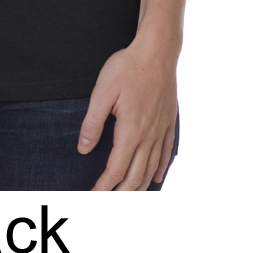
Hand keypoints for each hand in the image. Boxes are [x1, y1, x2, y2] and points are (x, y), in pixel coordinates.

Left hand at [77, 33, 178, 189]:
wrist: (157, 50)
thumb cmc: (127, 67)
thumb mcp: (102, 91)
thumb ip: (92, 122)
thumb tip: (84, 149)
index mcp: (131, 130)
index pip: (116, 169)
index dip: (104, 187)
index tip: (94, 196)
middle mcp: (149, 135)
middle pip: (136, 176)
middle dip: (122, 194)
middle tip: (109, 202)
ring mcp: (162, 128)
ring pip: (152, 168)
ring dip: (140, 186)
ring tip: (128, 196)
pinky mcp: (169, 120)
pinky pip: (167, 152)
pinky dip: (160, 168)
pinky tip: (157, 176)